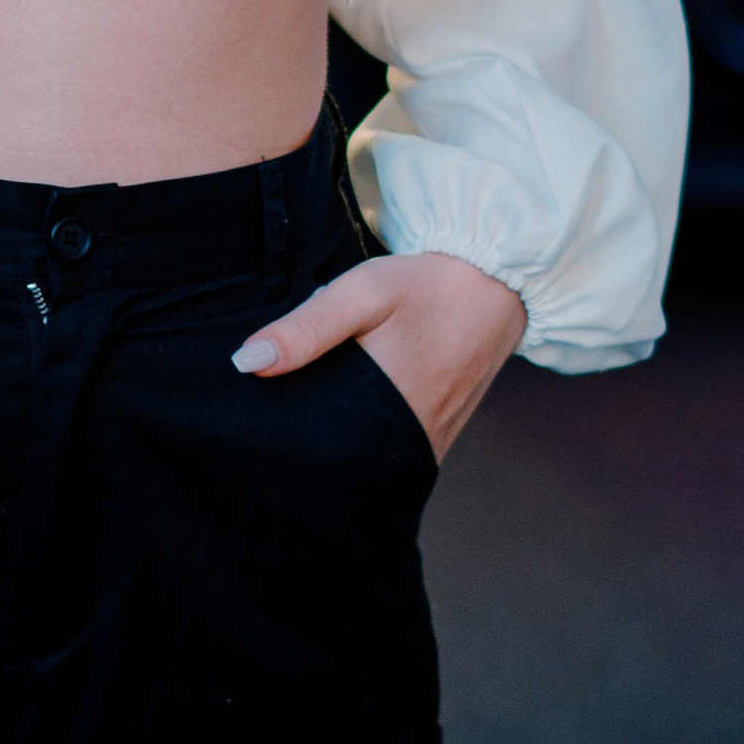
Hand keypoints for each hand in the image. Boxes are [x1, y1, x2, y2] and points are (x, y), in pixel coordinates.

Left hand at [232, 249, 525, 462]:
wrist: (496, 282)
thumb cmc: (425, 286)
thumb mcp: (361, 293)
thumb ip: (306, 329)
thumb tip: (247, 364)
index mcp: (389, 404)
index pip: (319, 446)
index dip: (283, 441)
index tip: (252, 428)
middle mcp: (411, 435)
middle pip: (341, 460)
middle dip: (305, 448)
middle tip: (267, 427)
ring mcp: (430, 441)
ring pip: (367, 460)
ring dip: (336, 446)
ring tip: (300, 424)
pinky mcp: (439, 435)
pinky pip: (391, 452)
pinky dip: (364, 440)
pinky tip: (341, 420)